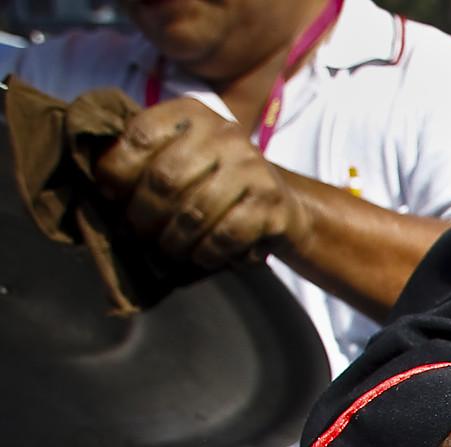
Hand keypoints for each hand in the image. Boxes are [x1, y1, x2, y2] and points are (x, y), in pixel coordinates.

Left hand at [93, 98, 309, 270]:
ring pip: (194, 211)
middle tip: (133, 233)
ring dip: (171, 240)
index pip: (141, 135)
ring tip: (164, 250)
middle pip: (165, 178)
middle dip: (142, 213)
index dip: (116, 169)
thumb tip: (99, 185)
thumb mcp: (180, 154)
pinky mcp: (272, 204)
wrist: (280, 201)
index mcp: (192, 114)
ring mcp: (253, 168)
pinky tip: (198, 256)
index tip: (109, 194)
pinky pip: (225, 235)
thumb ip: (144, 157)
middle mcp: (225, 133)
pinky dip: (205, 252)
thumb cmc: (213, 180)